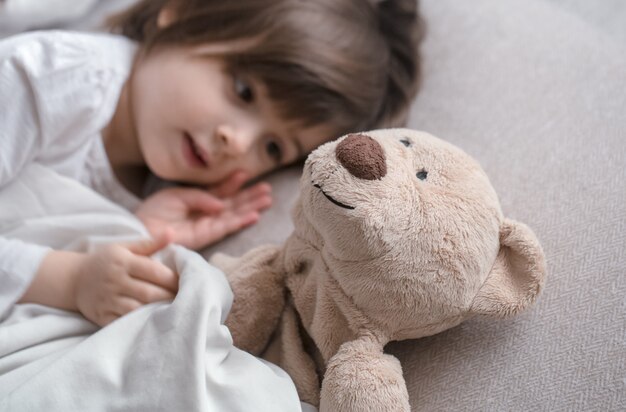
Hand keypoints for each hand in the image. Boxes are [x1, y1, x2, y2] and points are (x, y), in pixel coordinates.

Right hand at [74, 234, 177, 325]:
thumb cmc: (106, 261)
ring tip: (174, 311)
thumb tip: (172, 232)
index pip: (154, 271)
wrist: (73, 279)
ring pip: (137, 309)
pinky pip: (123, 323)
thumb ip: (150, 243)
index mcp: (123, 262)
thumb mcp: (124, 247)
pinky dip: (139, 324)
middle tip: (187, 299)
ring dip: (157, 311)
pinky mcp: (101, 316)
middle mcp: (115, 281)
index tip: (187, 282)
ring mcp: (107, 300)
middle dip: (170, 297)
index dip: (173, 278)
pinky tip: (153, 322)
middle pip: (149, 293)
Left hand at [135, 172, 271, 249]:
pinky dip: (241, 221)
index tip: (246, 172)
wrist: (142, 230)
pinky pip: (227, 227)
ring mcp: (207, 224)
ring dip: (251, 207)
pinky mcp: (206, 236)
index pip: (220, 190)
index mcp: (197, 200)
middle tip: (268, 189)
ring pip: (234, 215)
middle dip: (250, 196)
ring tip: (268, 200)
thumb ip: (200, 197)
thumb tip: (220, 203)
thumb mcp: (177, 195)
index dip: (233, 182)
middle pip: (232, 203)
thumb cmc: (154, 212)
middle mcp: (205, 212)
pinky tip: (254, 215)